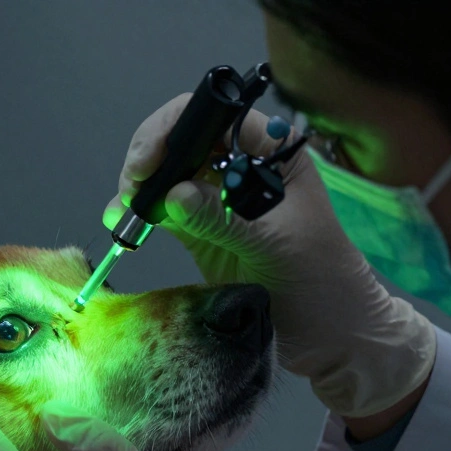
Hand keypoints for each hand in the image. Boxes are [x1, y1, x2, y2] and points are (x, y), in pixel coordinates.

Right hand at [104, 101, 434, 417]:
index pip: (217, 117)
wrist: (330, 333)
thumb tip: (173, 194)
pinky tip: (120, 220)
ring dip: (140, 186)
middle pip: (185, 140)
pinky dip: (141, 213)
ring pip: (169, 174)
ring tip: (122, 210)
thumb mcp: (276, 243)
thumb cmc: (322, 280)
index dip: (177, 127)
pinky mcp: (202, 231)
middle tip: (131, 187)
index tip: (150, 160)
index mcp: (273, 152)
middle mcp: (243, 166)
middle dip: (152, 157)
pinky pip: (165, 212)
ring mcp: (220, 199)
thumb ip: (223, 218)